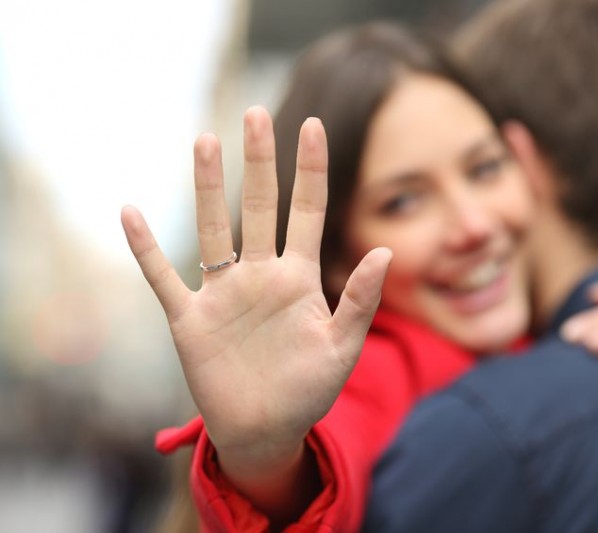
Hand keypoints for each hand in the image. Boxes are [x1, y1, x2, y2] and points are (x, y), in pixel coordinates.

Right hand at [121, 108, 390, 470]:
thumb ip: (360, 300)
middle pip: (258, 207)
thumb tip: (386, 251)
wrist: (266, 429)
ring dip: (207, 188)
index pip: (306, 211)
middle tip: (255, 115)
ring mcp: (223, 293)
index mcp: (299, 277)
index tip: (314, 126)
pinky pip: (163, 277)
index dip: (310, 170)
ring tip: (205, 141)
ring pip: (211, 229)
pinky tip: (131, 212)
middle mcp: (260, 275)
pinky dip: (146, 250)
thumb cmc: (309, 391)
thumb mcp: (342, 347)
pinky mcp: (191, 319)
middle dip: (258, 162)